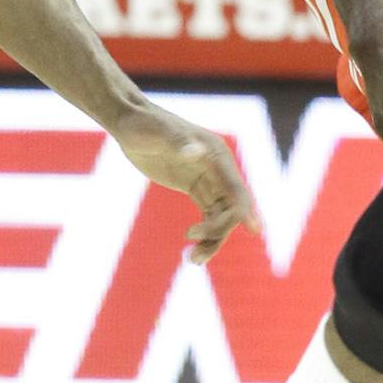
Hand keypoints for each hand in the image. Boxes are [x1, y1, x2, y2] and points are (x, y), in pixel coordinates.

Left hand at [110, 104, 260, 263]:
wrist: (129, 121)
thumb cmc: (143, 124)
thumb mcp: (158, 133)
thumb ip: (178, 142)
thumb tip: (196, 151)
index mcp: (216, 154)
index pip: (236, 189)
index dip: (247, 210)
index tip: (253, 231)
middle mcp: (218, 167)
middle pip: (233, 207)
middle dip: (220, 232)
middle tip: (194, 254)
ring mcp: (208, 178)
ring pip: (222, 215)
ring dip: (213, 239)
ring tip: (192, 260)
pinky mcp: (195, 186)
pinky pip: (210, 213)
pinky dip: (206, 232)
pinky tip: (192, 249)